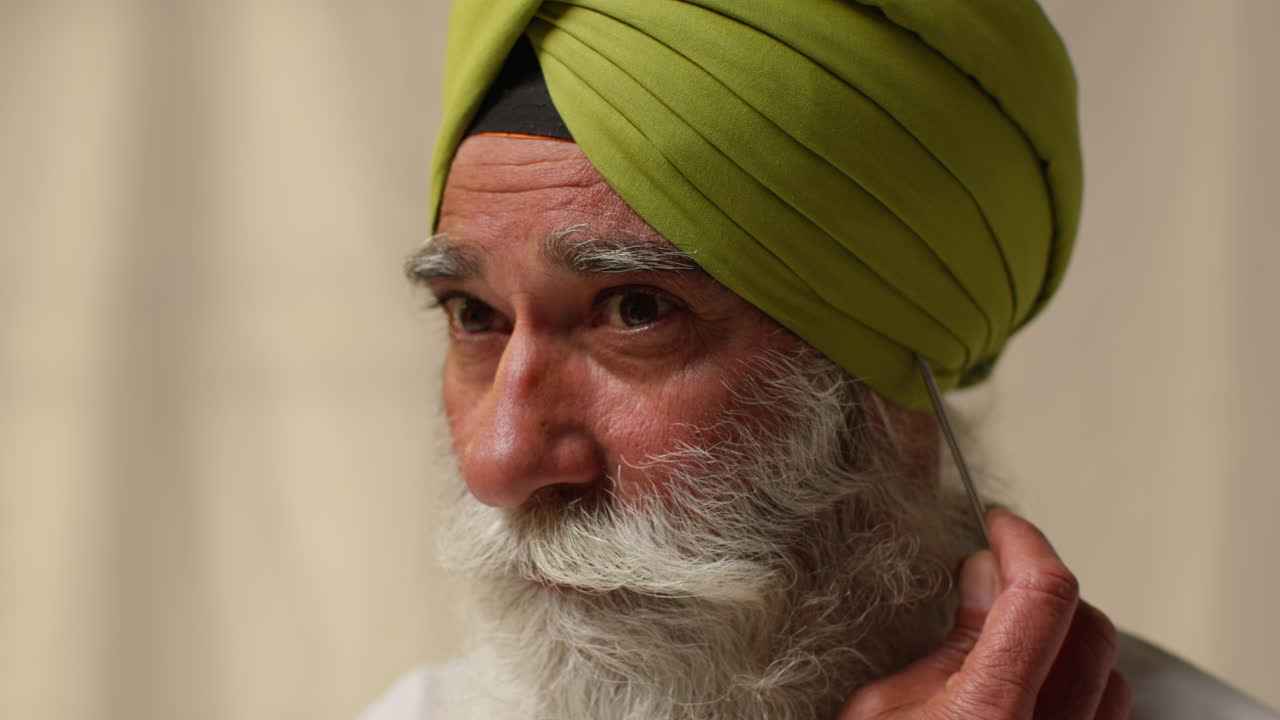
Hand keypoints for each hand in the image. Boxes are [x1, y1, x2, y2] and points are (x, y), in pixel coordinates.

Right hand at [838, 510, 1130, 718]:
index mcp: (989, 715)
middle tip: (993, 574)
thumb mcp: (879, 711)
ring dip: (1068, 638)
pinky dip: (1075, 683)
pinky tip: (1028, 682)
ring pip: (1110, 675)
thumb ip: (945, 643)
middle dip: (1044, 586)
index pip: (1043, 596)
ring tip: (1009, 630)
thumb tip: (980, 574)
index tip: (998, 523)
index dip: (1024, 542)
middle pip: (1090, 628)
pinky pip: (1104, 718)